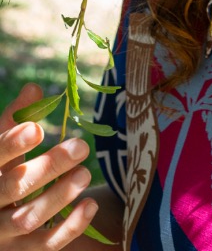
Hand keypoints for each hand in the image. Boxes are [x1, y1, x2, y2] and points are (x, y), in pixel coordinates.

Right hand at [0, 84, 98, 247]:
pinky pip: (45, 245)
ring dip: (59, 196)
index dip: (12, 144)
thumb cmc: (2, 172)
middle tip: (81, 147)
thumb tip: (33, 88)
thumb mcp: (2, 147)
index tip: (37, 128)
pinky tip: (91, 204)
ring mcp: (3, 235)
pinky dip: (70, 227)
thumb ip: (15, 119)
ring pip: (28, 219)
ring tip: (85, 174)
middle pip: (14, 187)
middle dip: (48, 167)